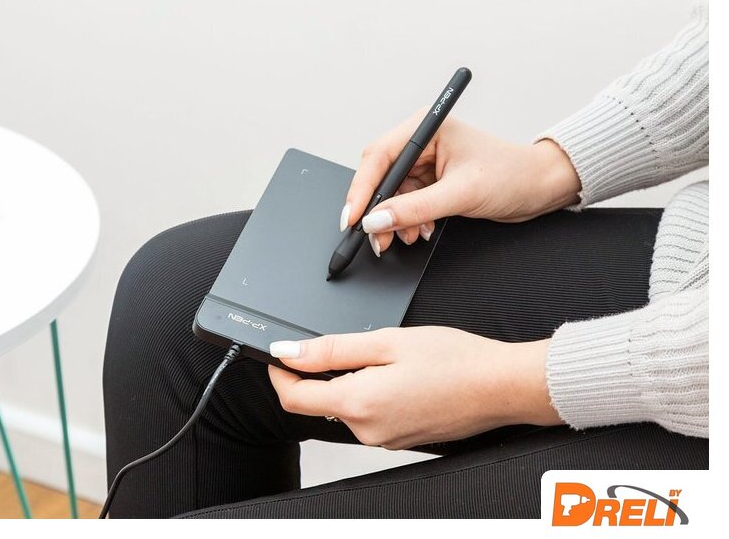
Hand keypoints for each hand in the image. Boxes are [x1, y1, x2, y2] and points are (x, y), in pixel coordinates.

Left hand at [267, 326, 562, 449]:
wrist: (501, 386)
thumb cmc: (455, 361)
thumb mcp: (386, 342)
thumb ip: (332, 349)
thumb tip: (290, 353)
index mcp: (358, 403)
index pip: (294, 398)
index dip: (279, 373)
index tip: (280, 355)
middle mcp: (366, 431)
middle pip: (319, 402)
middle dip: (321, 373)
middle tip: (350, 343)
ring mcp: (383, 440)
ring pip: (346, 406)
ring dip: (350, 381)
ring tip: (389, 358)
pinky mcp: (399, 439)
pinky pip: (370, 415)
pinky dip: (372, 393)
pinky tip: (401, 376)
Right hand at [343, 111, 580, 254]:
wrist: (541, 188)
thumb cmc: (512, 175)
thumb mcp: (460, 194)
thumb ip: (414, 209)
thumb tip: (376, 220)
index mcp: (427, 128)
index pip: (379, 156)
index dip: (362, 189)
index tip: (353, 217)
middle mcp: (423, 142)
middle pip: (380, 176)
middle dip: (378, 210)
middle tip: (375, 237)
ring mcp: (426, 162)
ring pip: (392, 195)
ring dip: (395, 220)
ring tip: (408, 237)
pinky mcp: (432, 182)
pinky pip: (406, 203)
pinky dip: (408, 221)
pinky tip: (420, 231)